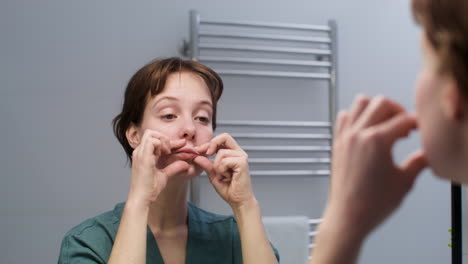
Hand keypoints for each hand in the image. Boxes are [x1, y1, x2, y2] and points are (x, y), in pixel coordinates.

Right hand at [128, 129, 189, 207]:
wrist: (142, 198)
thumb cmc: (150, 189)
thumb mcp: (165, 175)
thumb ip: (174, 168)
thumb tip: (185, 164)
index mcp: (143, 155)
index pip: (155, 140)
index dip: (170, 141)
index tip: (182, 144)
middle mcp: (140, 152)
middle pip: (151, 132)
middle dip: (164, 137)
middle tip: (171, 150)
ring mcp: (140, 154)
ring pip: (151, 134)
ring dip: (163, 140)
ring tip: (168, 151)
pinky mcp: (143, 157)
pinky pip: (152, 142)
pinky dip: (161, 144)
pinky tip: (166, 153)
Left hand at [193, 133, 254, 208]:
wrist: (238, 201)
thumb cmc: (229, 189)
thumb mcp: (213, 175)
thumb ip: (206, 165)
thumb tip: (197, 156)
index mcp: (233, 154)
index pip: (222, 139)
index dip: (209, 143)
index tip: (199, 150)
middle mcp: (239, 153)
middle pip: (225, 137)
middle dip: (212, 144)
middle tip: (207, 154)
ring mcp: (242, 157)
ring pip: (221, 152)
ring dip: (217, 166)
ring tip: (223, 176)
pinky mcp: (242, 163)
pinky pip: (225, 161)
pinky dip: (222, 170)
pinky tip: (228, 177)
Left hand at [325, 95, 427, 236]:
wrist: (348, 216)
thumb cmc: (372, 203)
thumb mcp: (404, 182)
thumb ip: (418, 162)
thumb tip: (427, 154)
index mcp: (377, 140)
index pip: (403, 119)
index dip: (417, 122)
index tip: (420, 128)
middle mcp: (358, 134)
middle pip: (382, 102)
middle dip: (398, 110)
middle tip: (405, 126)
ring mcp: (345, 137)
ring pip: (360, 103)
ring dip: (376, 108)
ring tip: (386, 123)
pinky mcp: (337, 143)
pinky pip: (344, 117)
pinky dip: (356, 116)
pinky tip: (365, 129)